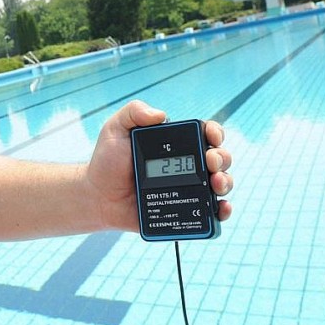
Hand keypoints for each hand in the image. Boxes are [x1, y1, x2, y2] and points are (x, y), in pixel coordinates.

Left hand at [86, 100, 232, 231]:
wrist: (98, 196)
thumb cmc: (107, 161)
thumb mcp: (115, 129)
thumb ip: (133, 112)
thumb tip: (161, 114)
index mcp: (174, 143)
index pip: (204, 133)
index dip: (215, 132)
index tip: (210, 136)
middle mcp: (186, 164)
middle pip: (219, 158)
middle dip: (222, 158)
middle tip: (210, 162)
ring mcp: (188, 187)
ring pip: (220, 183)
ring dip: (226, 182)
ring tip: (215, 184)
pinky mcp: (184, 209)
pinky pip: (210, 212)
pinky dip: (222, 210)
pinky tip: (220, 207)